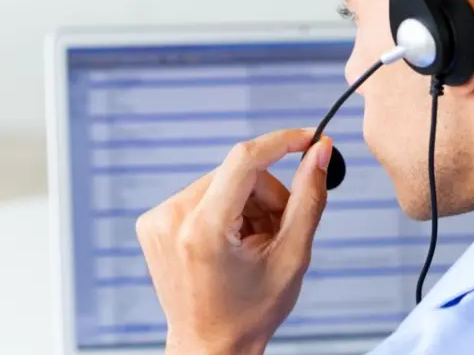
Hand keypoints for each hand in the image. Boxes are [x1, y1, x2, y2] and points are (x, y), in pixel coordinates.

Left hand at [136, 129, 332, 354]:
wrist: (209, 346)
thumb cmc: (250, 312)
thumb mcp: (291, 256)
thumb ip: (308, 198)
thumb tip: (320, 152)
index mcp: (203, 230)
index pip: (244, 159)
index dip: (282, 143)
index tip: (308, 139)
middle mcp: (172, 219)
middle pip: (238, 174)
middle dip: (268, 195)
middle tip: (279, 231)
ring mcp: (157, 219)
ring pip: (223, 182)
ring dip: (249, 204)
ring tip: (255, 243)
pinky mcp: (153, 221)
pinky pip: (203, 194)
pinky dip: (227, 209)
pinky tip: (234, 241)